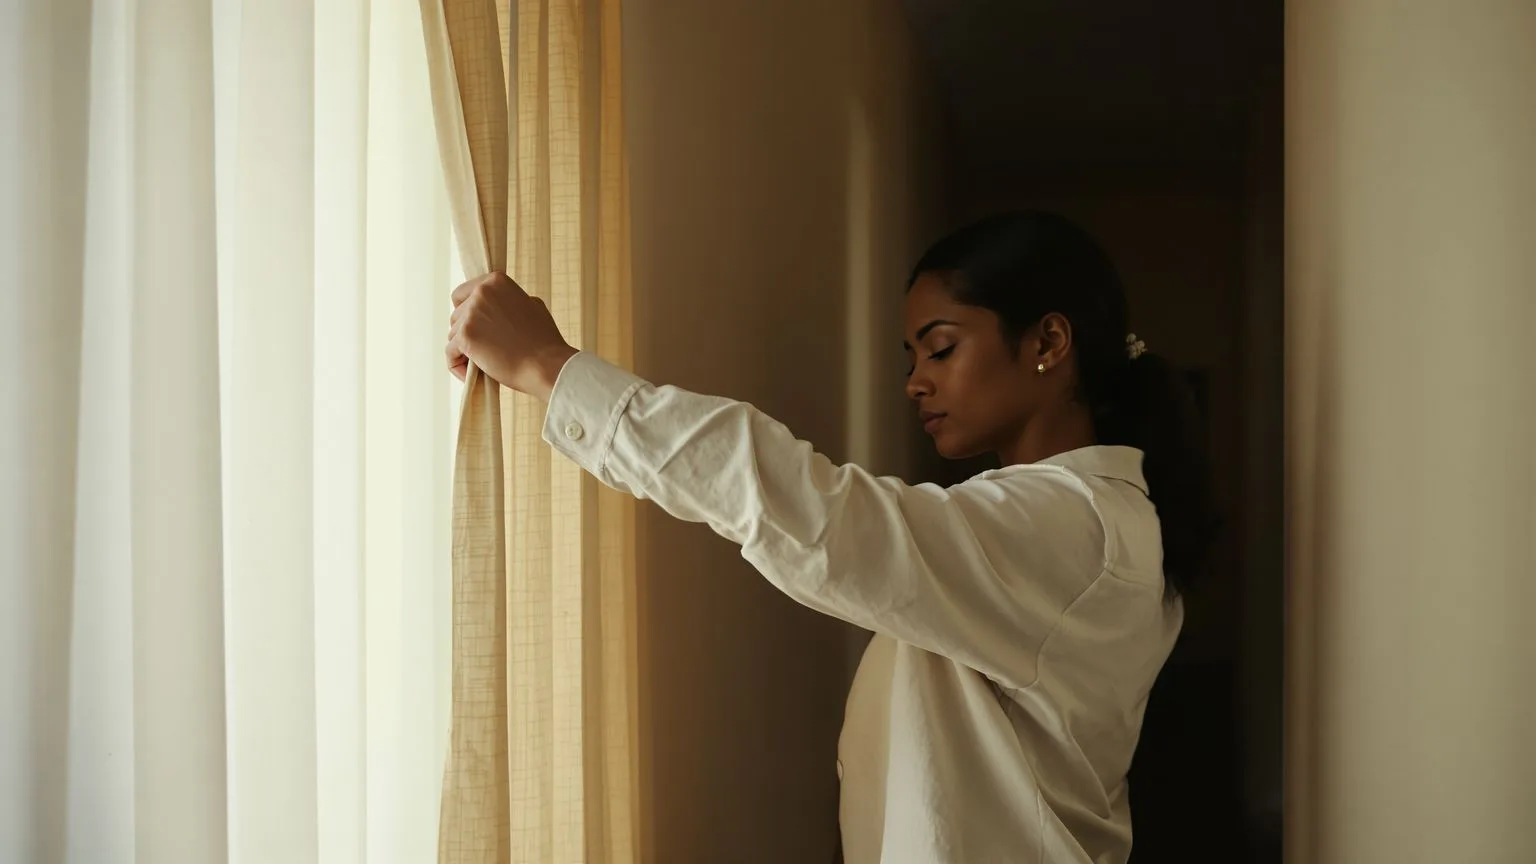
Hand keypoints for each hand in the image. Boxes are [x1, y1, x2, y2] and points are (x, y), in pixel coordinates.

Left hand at [447, 272, 577, 400]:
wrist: (546, 365)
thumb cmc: (544, 341)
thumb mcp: (532, 306)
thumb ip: (510, 301)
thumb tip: (499, 305)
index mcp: (496, 281)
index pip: (462, 294)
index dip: (467, 313)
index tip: (478, 328)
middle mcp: (481, 292)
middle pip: (456, 315)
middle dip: (467, 333)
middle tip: (484, 349)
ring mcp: (472, 314)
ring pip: (453, 335)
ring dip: (463, 350)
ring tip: (483, 364)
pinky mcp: (466, 336)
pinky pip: (450, 353)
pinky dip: (457, 365)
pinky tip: (470, 375)